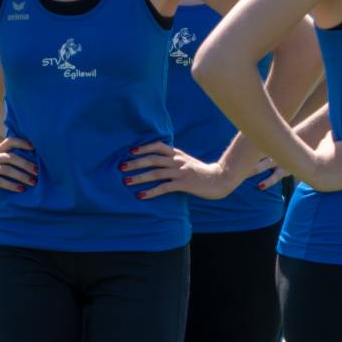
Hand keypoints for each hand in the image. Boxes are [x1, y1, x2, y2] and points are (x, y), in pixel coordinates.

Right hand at [0, 138, 37, 194]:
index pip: (10, 141)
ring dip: (22, 176)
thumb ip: (7, 157)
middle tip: (37, 171)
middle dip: (26, 164)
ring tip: (33, 182)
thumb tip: (31, 160)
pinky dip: (12, 185)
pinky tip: (21, 189)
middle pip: (11, 157)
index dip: (22, 143)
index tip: (34, 148)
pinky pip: (0, 181)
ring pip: (7, 170)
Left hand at [121, 141, 244, 200]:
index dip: (143, 147)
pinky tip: (141, 196)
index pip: (158, 146)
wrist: (220, 179)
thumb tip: (158, 162)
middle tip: (121, 167)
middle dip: (135, 163)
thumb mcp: (187, 162)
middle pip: (152, 159)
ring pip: (156, 173)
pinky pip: (164, 188)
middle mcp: (177, 161)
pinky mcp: (183, 184)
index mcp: (177, 154)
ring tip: (126, 181)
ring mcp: (180, 172)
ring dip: (139, 177)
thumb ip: (173, 160)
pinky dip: (151, 192)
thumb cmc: (201, 172)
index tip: (131, 151)